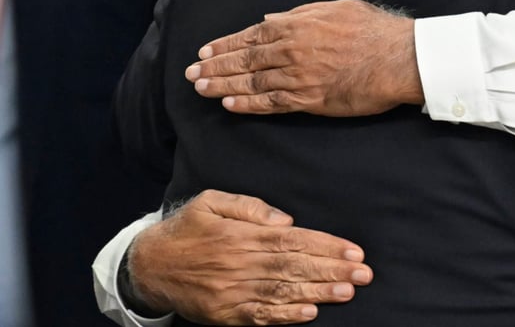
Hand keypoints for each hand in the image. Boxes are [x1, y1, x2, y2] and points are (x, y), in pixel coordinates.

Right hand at [127, 190, 372, 324]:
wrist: (148, 266)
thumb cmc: (187, 229)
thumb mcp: (212, 202)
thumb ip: (249, 206)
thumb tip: (284, 219)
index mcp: (241, 234)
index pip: (293, 240)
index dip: (326, 246)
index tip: (354, 251)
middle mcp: (240, 263)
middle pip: (294, 267)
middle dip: (332, 270)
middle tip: (363, 274)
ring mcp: (233, 291)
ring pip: (282, 292)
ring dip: (318, 293)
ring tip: (347, 291)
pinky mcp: (225, 314)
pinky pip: (260, 316)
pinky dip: (285, 316)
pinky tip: (309, 313)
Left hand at [185, 0, 421, 115]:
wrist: (399, 58)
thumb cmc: (374, 29)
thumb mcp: (335, 8)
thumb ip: (300, 13)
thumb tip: (272, 19)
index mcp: (296, 25)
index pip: (250, 35)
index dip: (225, 44)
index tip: (205, 51)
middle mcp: (291, 51)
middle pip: (244, 60)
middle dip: (215, 66)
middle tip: (192, 73)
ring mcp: (298, 76)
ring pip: (251, 82)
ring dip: (223, 86)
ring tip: (201, 89)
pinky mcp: (310, 100)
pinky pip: (271, 103)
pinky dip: (247, 105)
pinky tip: (230, 105)